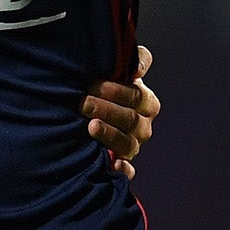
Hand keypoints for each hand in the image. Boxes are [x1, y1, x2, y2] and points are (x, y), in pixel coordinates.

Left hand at [82, 45, 159, 178]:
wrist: (93, 110)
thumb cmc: (107, 86)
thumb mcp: (121, 69)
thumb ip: (135, 59)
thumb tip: (138, 67)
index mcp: (147, 103)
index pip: (136, 96)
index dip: (116, 91)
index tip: (92, 84)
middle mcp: (143, 126)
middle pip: (129, 119)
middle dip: (105, 110)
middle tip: (83, 103)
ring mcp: (134, 145)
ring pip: (127, 144)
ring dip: (110, 135)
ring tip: (90, 126)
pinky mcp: (123, 163)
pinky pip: (128, 171)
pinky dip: (122, 169)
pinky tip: (111, 163)